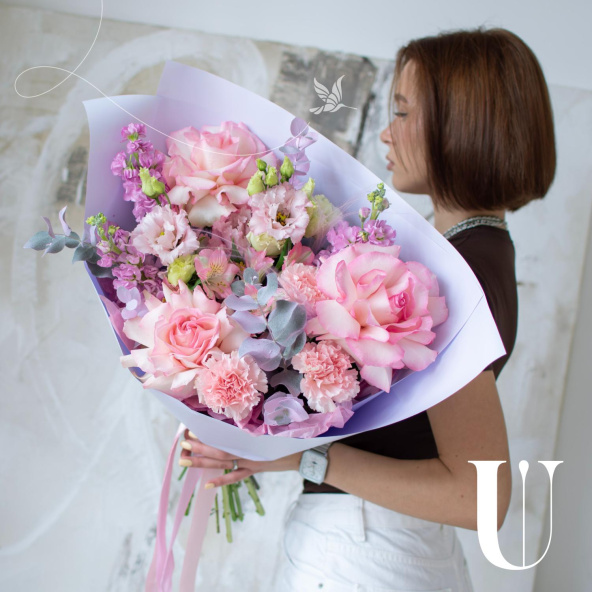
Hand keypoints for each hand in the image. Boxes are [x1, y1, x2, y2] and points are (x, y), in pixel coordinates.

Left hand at [178, 429, 301, 487]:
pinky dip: (222, 480)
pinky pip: (236, 476)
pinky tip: (207, 484)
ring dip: (203, 462)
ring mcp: (250, 461)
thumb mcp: (269, 427)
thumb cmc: (286, 436)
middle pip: (219, 450)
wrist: (303, 453)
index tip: (191, 429)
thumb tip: (234, 416)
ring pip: (223, 463)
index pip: (224, 436)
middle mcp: (247, 449)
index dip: (207, 434)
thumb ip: (252, 424)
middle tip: (182, 443)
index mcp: (249, 437)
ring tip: (185, 461)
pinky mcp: (254, 469)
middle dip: (200, 447)